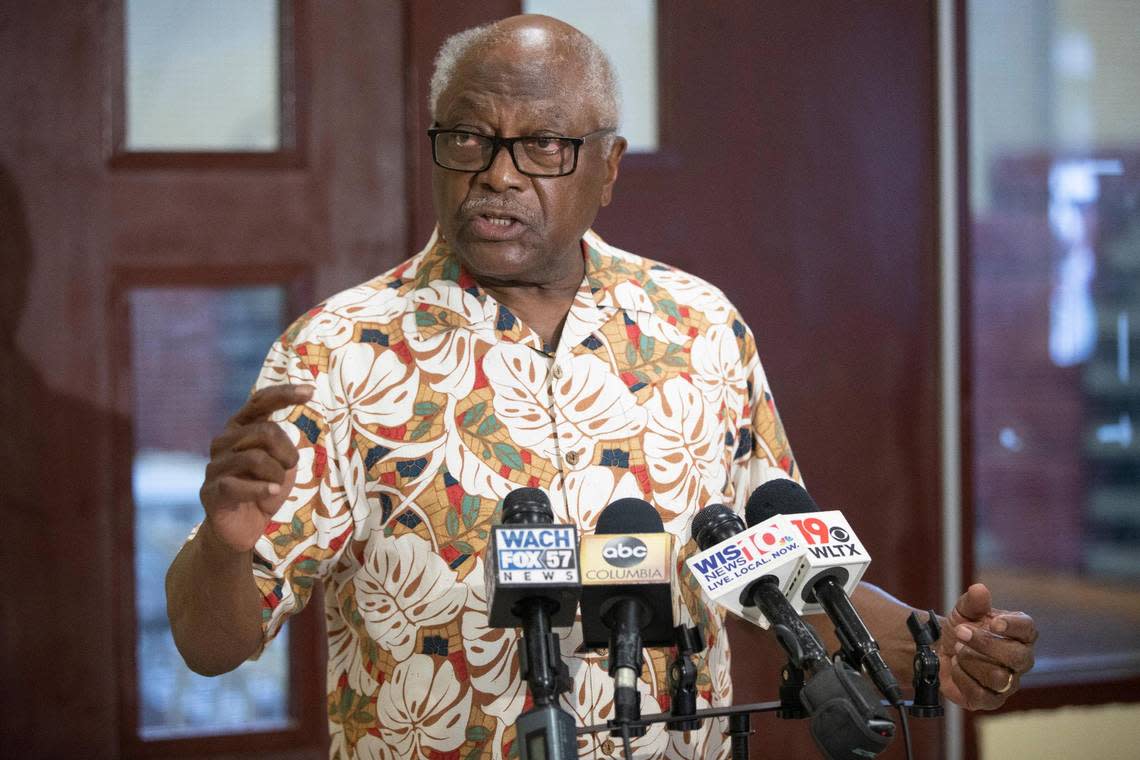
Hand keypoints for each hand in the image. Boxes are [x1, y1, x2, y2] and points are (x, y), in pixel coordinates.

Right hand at [199, 384, 312, 552]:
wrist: (241, 529)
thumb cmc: (264, 490)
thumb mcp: (281, 464)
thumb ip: (281, 444)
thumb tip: (287, 432)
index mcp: (241, 428)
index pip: (260, 402)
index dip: (284, 394)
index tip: (311, 391)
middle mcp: (224, 441)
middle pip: (266, 431)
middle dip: (287, 452)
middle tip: (289, 470)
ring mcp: (214, 466)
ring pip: (256, 458)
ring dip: (277, 475)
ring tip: (277, 486)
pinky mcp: (211, 491)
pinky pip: (239, 484)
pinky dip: (262, 489)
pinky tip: (272, 493)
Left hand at [938, 583, 1036, 708]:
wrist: (940, 651)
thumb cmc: (961, 628)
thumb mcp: (963, 610)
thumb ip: (973, 601)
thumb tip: (979, 589)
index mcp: (1020, 633)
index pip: (1028, 629)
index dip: (1013, 626)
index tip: (993, 622)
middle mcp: (1020, 659)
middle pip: (1016, 657)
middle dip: (985, 643)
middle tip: (960, 632)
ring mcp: (1008, 682)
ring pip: (998, 677)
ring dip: (970, 660)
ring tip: (956, 650)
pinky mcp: (992, 700)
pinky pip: (982, 694)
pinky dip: (962, 677)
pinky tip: (955, 667)